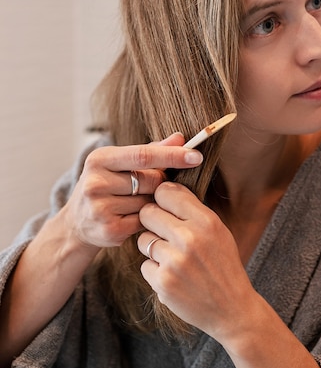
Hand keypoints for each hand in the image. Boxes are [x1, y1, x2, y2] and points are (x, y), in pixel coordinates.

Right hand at [61, 134, 202, 251]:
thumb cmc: (106, 184)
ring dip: (153, 202)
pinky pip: (144, 221)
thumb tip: (180, 138)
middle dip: (161, 182)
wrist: (76, 222)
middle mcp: (96, 182)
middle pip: (151, 180)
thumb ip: (151, 150)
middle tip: (153, 185)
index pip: (143, 155)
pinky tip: (133, 216)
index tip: (196, 156)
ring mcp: (100, 208)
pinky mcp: (109, 230)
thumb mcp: (120, 163)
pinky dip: (146, 219)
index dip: (172, 155)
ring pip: (149, 202)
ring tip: (137, 201)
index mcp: (100, 159)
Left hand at [137, 182, 255, 341]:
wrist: (232, 309)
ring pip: (143, 240)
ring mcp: (175, 261)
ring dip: (153, 248)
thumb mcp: (217, 230)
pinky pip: (145, 265)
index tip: (165, 207)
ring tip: (173, 259)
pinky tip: (174, 277)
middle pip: (147, 213)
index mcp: (206, 221)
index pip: (166, 192)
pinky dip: (155, 271)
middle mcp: (190, 238)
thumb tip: (163, 186)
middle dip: (152, 222)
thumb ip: (192, 210)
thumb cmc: (223, 265)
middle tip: (165, 234)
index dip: (161, 199)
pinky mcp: (163, 283)